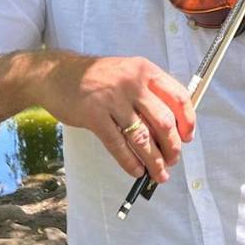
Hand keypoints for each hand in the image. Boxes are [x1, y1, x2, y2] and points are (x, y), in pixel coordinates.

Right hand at [31, 53, 194, 182]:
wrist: (56, 74)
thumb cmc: (95, 77)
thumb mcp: (127, 72)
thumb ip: (148, 92)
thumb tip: (170, 127)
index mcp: (145, 70)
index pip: (178, 97)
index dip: (188, 121)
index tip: (188, 137)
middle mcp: (132, 83)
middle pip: (164, 122)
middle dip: (172, 147)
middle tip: (173, 160)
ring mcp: (113, 99)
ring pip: (143, 137)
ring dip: (154, 160)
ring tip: (159, 173)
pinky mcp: (94, 116)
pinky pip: (118, 145)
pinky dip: (130, 162)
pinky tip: (136, 171)